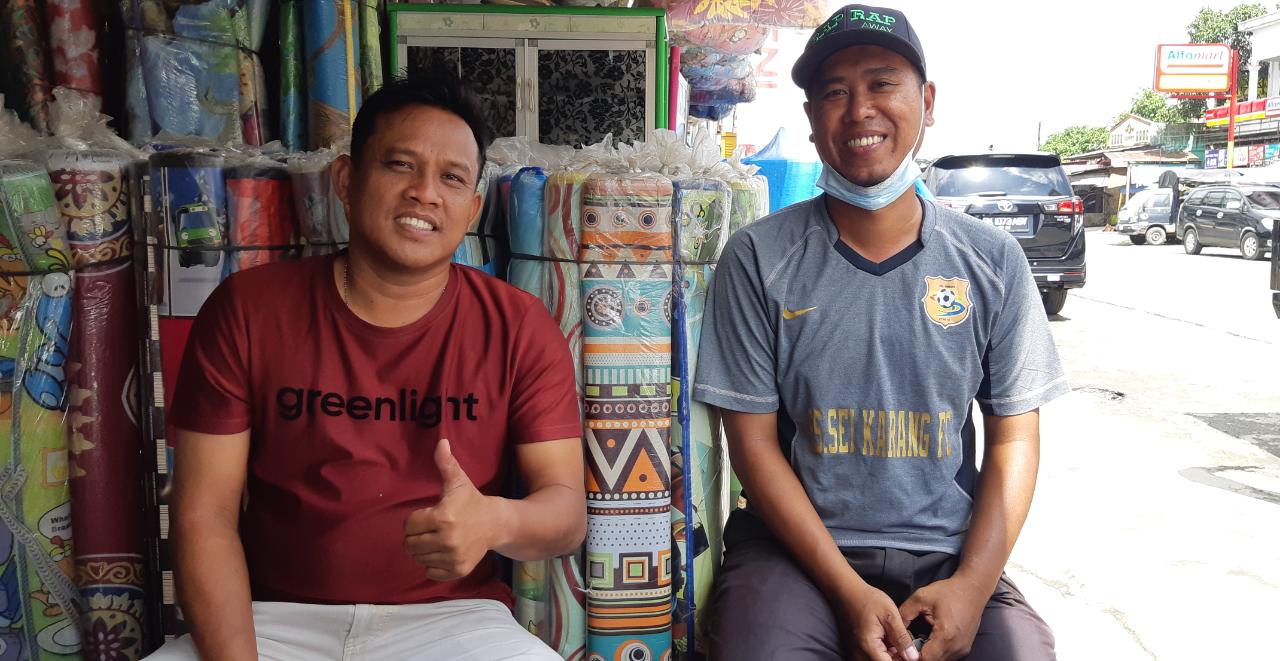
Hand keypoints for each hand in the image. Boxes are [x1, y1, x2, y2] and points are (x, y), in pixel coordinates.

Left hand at [404, 439, 503, 580]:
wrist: (496, 523)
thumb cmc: (471, 501)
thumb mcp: (458, 481)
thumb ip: (445, 463)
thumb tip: (441, 441)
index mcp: (443, 517)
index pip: (409, 525)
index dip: (415, 520)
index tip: (428, 516)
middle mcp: (447, 540)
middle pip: (410, 544)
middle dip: (416, 536)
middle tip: (430, 529)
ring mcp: (453, 557)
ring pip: (418, 559)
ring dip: (423, 550)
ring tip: (436, 539)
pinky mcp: (458, 570)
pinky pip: (430, 573)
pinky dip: (432, 565)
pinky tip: (442, 552)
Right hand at [838, 584, 919, 660]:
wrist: (848, 592)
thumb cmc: (867, 600)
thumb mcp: (890, 616)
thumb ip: (902, 639)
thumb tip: (912, 657)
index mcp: (869, 647)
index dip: (903, 660)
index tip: (912, 654)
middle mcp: (860, 654)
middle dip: (898, 657)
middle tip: (906, 645)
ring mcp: (857, 652)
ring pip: (880, 660)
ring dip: (891, 655)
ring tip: (895, 639)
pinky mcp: (858, 650)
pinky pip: (874, 657)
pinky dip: (884, 651)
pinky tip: (889, 640)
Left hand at [898, 575, 987, 660]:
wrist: (973, 589)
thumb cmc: (949, 591)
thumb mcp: (921, 597)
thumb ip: (905, 612)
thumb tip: (893, 627)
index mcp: (945, 635)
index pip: (925, 659)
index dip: (912, 656)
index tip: (903, 647)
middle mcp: (956, 646)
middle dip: (918, 656)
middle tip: (908, 644)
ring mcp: (962, 649)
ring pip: (940, 660)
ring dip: (928, 655)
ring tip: (918, 642)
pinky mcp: (964, 648)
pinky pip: (947, 656)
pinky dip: (937, 652)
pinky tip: (929, 641)